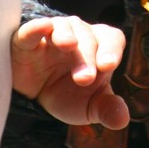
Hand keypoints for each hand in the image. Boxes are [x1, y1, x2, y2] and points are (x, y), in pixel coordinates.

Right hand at [11, 16, 128, 129]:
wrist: (34, 99)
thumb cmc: (69, 94)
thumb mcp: (89, 107)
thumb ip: (106, 109)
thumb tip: (122, 120)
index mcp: (99, 46)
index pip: (112, 39)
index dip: (111, 50)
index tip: (108, 66)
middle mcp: (79, 34)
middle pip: (88, 37)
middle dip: (87, 57)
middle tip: (84, 79)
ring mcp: (52, 34)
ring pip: (63, 27)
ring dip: (67, 35)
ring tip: (68, 45)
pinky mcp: (26, 40)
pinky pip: (31, 30)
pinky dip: (36, 27)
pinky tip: (42, 26)